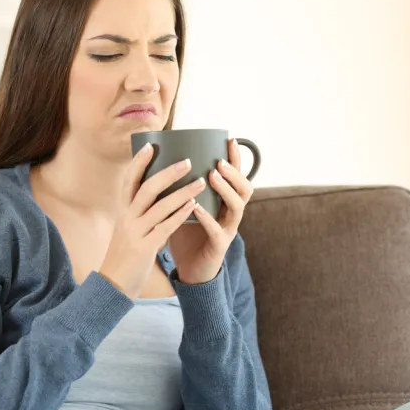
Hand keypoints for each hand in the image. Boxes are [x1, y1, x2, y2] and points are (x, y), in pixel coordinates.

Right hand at [98, 143, 205, 298]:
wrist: (113, 285)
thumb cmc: (125, 254)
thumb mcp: (127, 228)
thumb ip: (139, 212)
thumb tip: (156, 193)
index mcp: (123, 211)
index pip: (129, 181)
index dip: (138, 162)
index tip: (150, 145)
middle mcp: (127, 218)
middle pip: (146, 188)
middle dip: (168, 173)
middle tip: (187, 161)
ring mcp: (135, 233)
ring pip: (159, 207)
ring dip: (181, 192)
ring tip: (200, 181)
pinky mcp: (145, 248)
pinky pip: (165, 227)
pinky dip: (180, 214)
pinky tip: (194, 206)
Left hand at [170, 139, 254, 284]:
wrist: (189, 269)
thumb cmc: (186, 233)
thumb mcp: (184, 205)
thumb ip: (181, 186)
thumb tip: (163, 158)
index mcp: (223, 201)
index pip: (236, 176)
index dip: (236, 158)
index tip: (230, 139)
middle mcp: (230, 213)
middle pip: (245, 189)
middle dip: (234, 173)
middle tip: (219, 161)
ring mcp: (227, 229)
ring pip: (237, 207)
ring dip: (225, 190)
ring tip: (212, 176)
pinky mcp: (218, 246)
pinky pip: (216, 230)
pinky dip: (207, 218)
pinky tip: (196, 208)